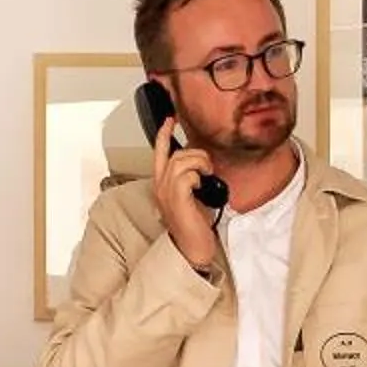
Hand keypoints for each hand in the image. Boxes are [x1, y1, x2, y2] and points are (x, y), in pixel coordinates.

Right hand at [151, 112, 222, 272]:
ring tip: (207, 175)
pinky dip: (198, 176)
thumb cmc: (193, 225)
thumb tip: (203, 166)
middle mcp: (160, 186)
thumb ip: (191, 179)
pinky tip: (203, 187)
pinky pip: (187, 175)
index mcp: (162, 185)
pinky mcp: (177, 198)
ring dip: (200, 164)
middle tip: (208, 168)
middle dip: (196, 154)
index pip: (159, 153)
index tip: (170, 120)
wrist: (192, 247)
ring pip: (182, 161)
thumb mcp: (191, 196)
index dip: (164, 134)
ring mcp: (166, 192)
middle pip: (175, 154)